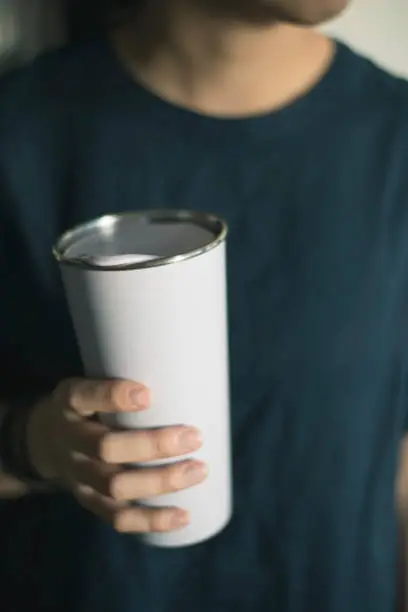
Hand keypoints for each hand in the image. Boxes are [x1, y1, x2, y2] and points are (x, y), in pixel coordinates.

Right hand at [26, 378, 205, 532]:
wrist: (46, 440)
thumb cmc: (91, 406)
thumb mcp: (95, 384)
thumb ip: (128, 381)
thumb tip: (193, 380)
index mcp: (70, 402)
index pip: (84, 396)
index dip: (113, 396)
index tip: (148, 394)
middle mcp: (71, 440)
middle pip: (107, 448)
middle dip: (154, 445)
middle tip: (194, 437)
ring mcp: (79, 476)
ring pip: (116, 487)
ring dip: (161, 482)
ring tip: (198, 470)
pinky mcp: (90, 501)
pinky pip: (119, 518)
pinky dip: (152, 520)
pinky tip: (184, 516)